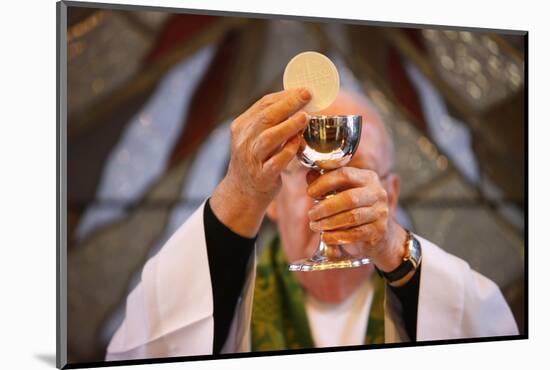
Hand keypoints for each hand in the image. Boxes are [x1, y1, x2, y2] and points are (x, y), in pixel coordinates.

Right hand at [210, 88, 311, 236]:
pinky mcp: (262, 176)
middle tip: (307, 96)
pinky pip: (276, 162)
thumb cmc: (255, 160)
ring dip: (288, 126)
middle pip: (265, 118)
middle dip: (288, 104)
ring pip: (268, 138)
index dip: (285, 96)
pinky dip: (288, 151)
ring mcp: (251, 159)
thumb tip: (298, 101)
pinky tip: (299, 143)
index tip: (304, 90)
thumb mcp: (255, 137)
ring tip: (305, 117)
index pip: (263, 105)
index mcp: (241, 126)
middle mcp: (244, 141)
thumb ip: (271, 122)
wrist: (242, 192)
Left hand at [306, 167, 406, 271]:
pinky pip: (355, 233)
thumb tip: (310, 176)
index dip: (324, 182)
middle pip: (349, 198)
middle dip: (325, 207)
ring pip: (352, 217)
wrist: (380, 233)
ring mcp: (380, 212)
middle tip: (311, 214)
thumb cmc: (356, 208)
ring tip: (315, 225)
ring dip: (329, 223)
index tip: (310, 192)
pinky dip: (337, 236)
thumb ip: (327, 182)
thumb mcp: (343, 191)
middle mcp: (377, 193)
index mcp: (367, 178)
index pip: (345, 174)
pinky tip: (326, 237)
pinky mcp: (379, 230)